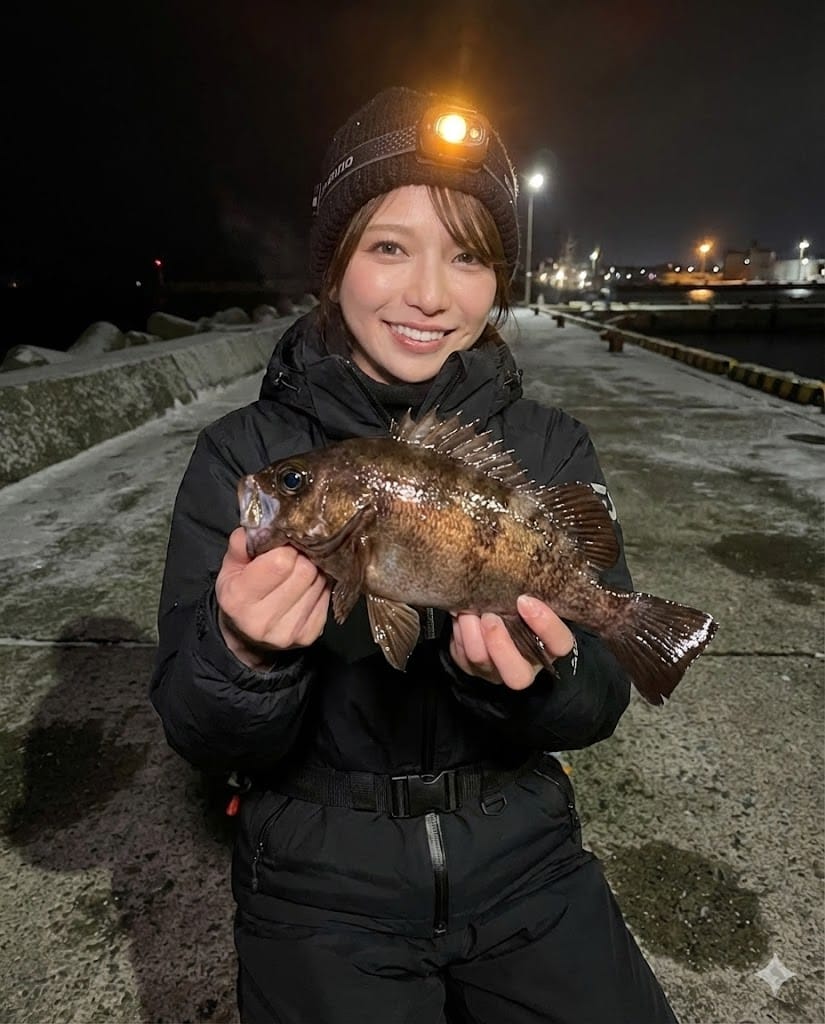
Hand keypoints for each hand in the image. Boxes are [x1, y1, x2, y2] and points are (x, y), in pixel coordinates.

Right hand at [215, 528, 330, 669]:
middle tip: (295, 556)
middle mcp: (263, 619)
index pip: (281, 561)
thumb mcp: (230, 568)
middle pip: (305, 571)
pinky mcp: (309, 635)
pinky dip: (320, 586)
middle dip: (303, 557)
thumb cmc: (239, 596)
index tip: (284, 546)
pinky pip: (327, 597)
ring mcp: (289, 631)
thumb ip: (242, 543)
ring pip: (320, 582)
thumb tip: (264, 522)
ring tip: (301, 570)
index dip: (287, 547)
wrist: (246, 638)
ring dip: (314, 571)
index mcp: (240, 598)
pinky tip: (308, 585)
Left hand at [449, 595, 574, 689]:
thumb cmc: (520, 602)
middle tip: (489, 617)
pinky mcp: (472, 667)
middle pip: (518, 676)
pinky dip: (458, 632)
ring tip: (466, 610)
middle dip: (499, 644)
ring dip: (470, 633)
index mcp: (549, 646)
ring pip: (482, 661)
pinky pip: (461, 655)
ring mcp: (496, 671)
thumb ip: (532, 590)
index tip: (525, 600)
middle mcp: (525, 665)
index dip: (545, 625)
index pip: (559, 644)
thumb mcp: (532, 596)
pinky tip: (459, 615)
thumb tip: (519, 562)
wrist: (495, 613)